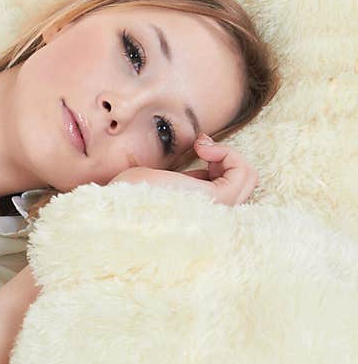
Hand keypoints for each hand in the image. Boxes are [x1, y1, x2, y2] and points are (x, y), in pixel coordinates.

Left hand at [108, 133, 258, 205]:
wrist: (114, 206)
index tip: (197, 147)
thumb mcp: (159, 181)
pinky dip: (228, 154)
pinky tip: (203, 149)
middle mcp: (211, 218)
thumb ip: (185, 179)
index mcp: (198, 214)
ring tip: (201, 148)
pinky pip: (243, 172)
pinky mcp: (218, 200)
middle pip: (243, 185)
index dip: (219, 163)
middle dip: (227, 157)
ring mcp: (217, 211)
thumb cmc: (127, 196)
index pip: (228, 189)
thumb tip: (205, 169)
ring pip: (248, 177)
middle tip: (200, 145)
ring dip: (228, 154)